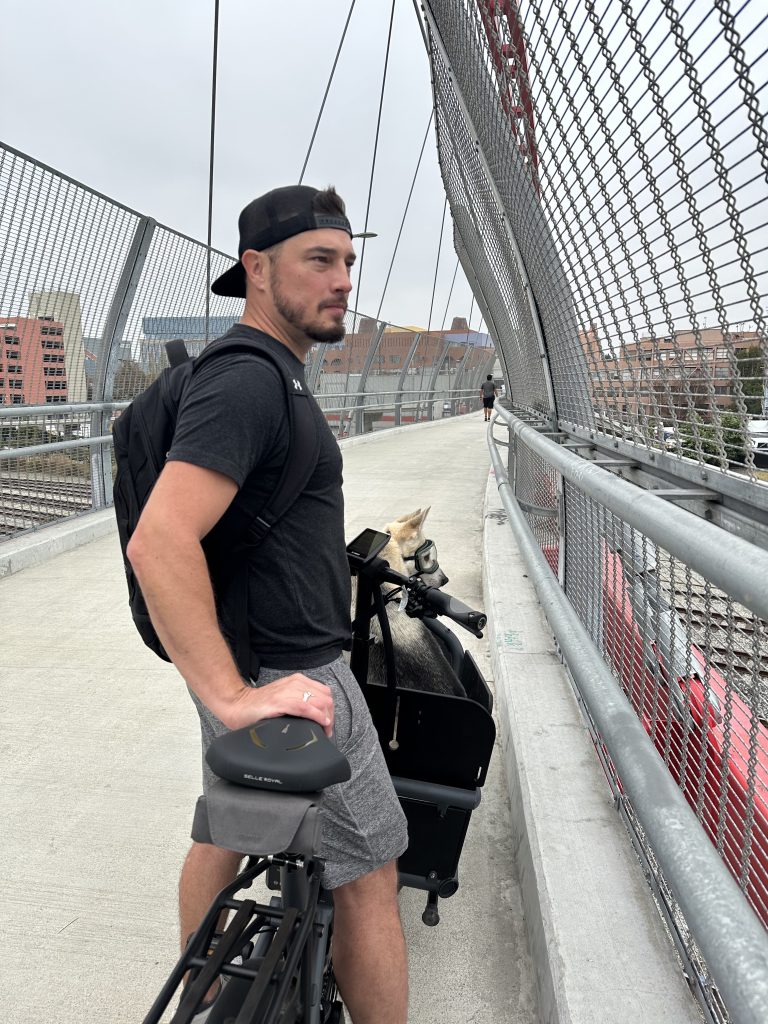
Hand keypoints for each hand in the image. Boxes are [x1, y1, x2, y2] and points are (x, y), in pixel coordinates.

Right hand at [218, 673, 334, 735]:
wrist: (238, 705)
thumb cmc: (261, 706)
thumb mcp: (286, 697)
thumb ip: (301, 701)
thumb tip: (320, 715)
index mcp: (298, 681)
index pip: (325, 693)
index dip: (330, 709)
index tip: (327, 723)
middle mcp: (295, 684)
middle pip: (325, 698)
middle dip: (330, 716)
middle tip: (325, 730)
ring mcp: (287, 692)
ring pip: (319, 702)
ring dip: (325, 718)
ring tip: (322, 730)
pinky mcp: (279, 702)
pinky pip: (305, 707)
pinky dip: (316, 716)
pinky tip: (319, 723)